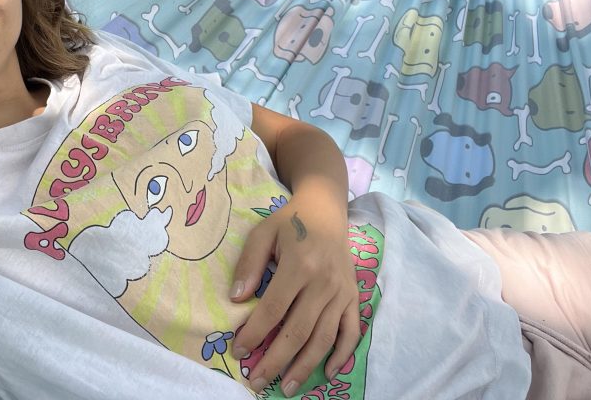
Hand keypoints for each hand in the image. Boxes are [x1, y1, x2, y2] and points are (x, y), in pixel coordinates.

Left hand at [229, 194, 358, 395]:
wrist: (327, 209)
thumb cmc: (290, 221)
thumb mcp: (263, 233)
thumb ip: (249, 264)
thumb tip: (237, 299)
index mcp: (300, 265)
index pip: (273, 309)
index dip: (255, 333)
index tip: (239, 351)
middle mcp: (324, 283)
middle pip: (298, 330)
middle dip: (276, 360)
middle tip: (257, 381)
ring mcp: (342, 292)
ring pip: (324, 338)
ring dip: (305, 366)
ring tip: (287, 387)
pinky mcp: (354, 297)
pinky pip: (351, 331)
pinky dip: (342, 355)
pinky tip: (328, 373)